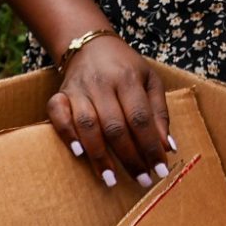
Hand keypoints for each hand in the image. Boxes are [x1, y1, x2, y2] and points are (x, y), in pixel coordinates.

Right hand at [45, 35, 175, 188]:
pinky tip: (78, 154)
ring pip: (88, 125)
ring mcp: (79, 89)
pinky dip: (67, 135)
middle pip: (115, 126)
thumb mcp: (150, 81)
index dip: (151, 146)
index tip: (159, 170)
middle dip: (129, 158)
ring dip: (99, 155)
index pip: (141, 118)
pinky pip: (58, 116)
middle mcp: (102, 83)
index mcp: (128, 79)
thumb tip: (168, 147)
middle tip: (141, 180)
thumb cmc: (125, 67)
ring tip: (110, 179)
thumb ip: (159, 113)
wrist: (90, 44)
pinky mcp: (60, 94)